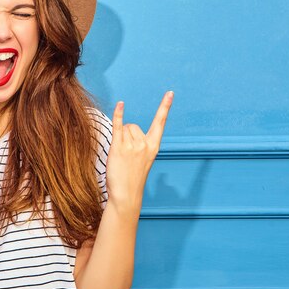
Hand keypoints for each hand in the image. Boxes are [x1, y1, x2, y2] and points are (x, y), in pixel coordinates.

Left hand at [105, 91, 173, 211]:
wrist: (126, 195)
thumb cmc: (131, 178)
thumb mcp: (143, 161)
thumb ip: (140, 145)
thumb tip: (128, 127)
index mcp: (153, 147)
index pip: (160, 123)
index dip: (164, 107)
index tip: (170, 93)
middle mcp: (145, 144)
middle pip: (133, 126)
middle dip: (127, 136)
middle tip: (126, 155)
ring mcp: (132, 146)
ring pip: (124, 128)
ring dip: (119, 138)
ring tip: (120, 156)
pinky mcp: (118, 148)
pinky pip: (118, 126)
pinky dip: (119, 114)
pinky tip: (121, 104)